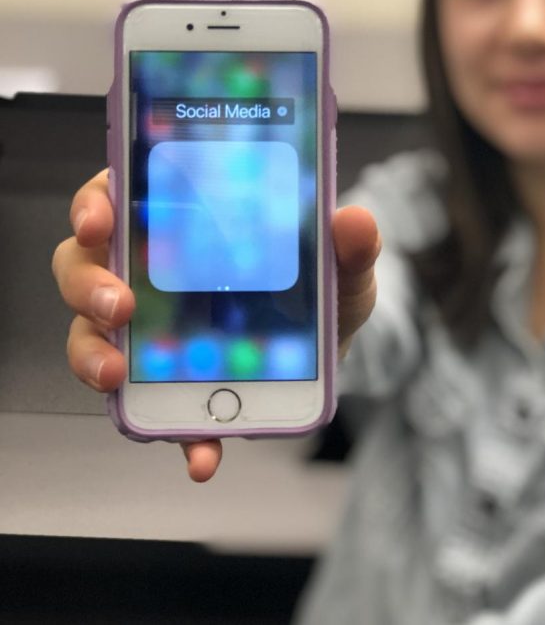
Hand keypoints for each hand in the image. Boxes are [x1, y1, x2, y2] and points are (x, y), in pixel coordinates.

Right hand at [52, 170, 380, 482]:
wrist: (330, 353)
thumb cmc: (320, 290)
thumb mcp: (341, 266)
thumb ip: (350, 246)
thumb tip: (354, 221)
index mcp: (181, 221)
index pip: (119, 195)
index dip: (95, 203)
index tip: (99, 220)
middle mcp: (150, 271)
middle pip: (85, 264)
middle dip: (89, 284)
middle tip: (121, 305)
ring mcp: (148, 329)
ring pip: (91, 333)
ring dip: (93, 355)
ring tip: (118, 375)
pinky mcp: (167, 385)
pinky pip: (152, 410)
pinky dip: (173, 434)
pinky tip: (202, 454)